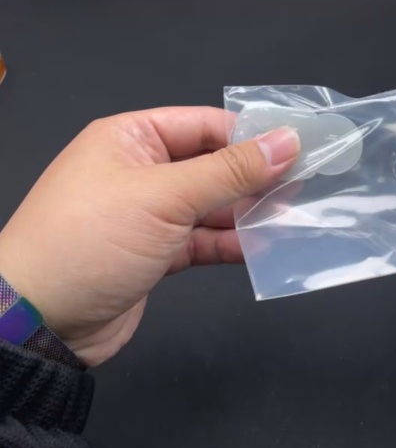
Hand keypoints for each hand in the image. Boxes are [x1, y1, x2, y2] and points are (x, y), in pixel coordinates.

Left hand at [0, 109, 298, 365]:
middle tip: (308, 185)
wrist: (37, 322)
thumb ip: (229, 172)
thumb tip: (288, 141)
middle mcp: (139, 170)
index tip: (301, 148)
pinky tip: (267, 248)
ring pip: (210, 206)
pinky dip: (231, 244)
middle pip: (210, 165)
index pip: (204, 125)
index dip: (251, 135)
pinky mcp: (154, 255)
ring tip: (297, 216)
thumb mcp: (163, 198)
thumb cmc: (90, 240)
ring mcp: (146, 215)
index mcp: (130, 137)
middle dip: (255, 177)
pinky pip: (202, 241)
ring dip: (248, 214)